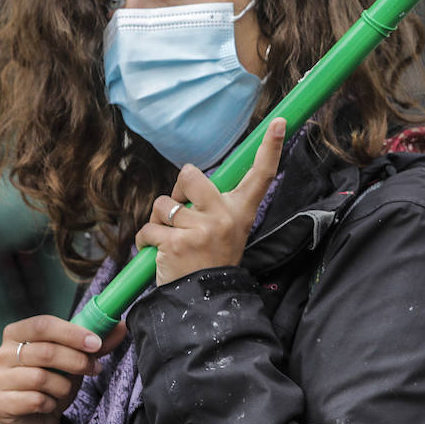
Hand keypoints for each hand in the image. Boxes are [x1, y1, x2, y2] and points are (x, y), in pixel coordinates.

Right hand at [0, 315, 127, 423]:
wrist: (38, 421)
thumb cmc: (55, 382)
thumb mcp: (76, 359)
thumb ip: (95, 343)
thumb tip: (121, 326)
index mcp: (17, 333)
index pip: (43, 324)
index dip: (72, 333)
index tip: (97, 343)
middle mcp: (1, 354)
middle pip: (45, 352)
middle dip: (77, 361)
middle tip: (95, 369)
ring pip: (40, 378)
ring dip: (64, 386)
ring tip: (67, 390)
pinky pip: (33, 400)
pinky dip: (51, 403)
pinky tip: (51, 405)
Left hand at [135, 118, 285, 284]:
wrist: (204, 300)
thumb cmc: (212, 262)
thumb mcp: (228, 231)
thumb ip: (214, 206)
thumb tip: (188, 180)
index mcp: (241, 211)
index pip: (261, 175)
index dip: (271, 147)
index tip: (278, 122)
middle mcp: (225, 216)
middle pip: (190, 175)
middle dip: (177, 189)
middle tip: (181, 211)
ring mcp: (202, 229)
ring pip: (163, 204)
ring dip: (158, 221)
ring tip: (170, 240)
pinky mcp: (177, 243)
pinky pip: (149, 229)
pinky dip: (146, 240)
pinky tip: (157, 252)